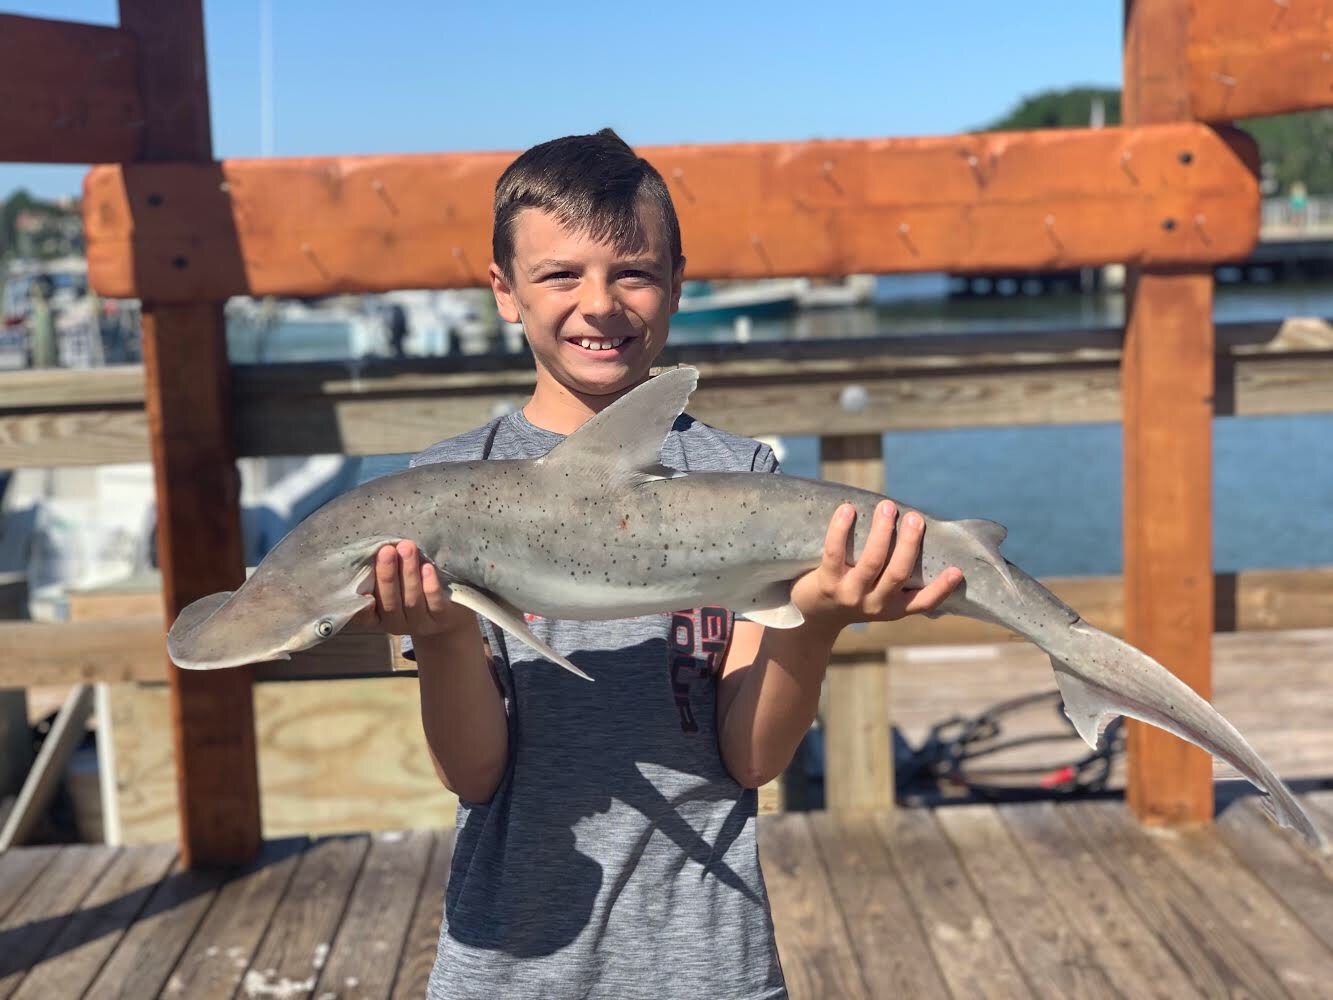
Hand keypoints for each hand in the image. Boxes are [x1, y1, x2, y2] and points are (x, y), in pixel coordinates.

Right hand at [352, 540, 471, 636]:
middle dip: (387, 575)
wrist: (445, 615)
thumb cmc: (409, 590)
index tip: (362, 591)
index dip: (362, 608)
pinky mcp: (442, 618)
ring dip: (408, 572)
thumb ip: (379, 574)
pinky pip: (435, 603)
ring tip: (406, 548)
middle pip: (390, 602)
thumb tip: (375, 549)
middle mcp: (397, 623)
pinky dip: (430, 585)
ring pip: (412, 600)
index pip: (365, 615)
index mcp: (378, 617)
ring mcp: (420, 623)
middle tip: (386, 550)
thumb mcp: (392, 586)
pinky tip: (427, 567)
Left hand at [790, 501, 962, 633]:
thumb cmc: (851, 596)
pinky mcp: (825, 583)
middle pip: (898, 574)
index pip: (923, 602)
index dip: (941, 588)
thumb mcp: (877, 596)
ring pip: (871, 562)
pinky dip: (841, 529)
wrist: (811, 617)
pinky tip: (847, 509)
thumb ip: (894, 574)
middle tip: (915, 518)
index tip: (957, 570)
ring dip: (881, 533)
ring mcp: (849, 594)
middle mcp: (874, 604)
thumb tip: (914, 528)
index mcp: (893, 608)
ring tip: (887, 507)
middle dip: (908, 544)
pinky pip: (834, 553)